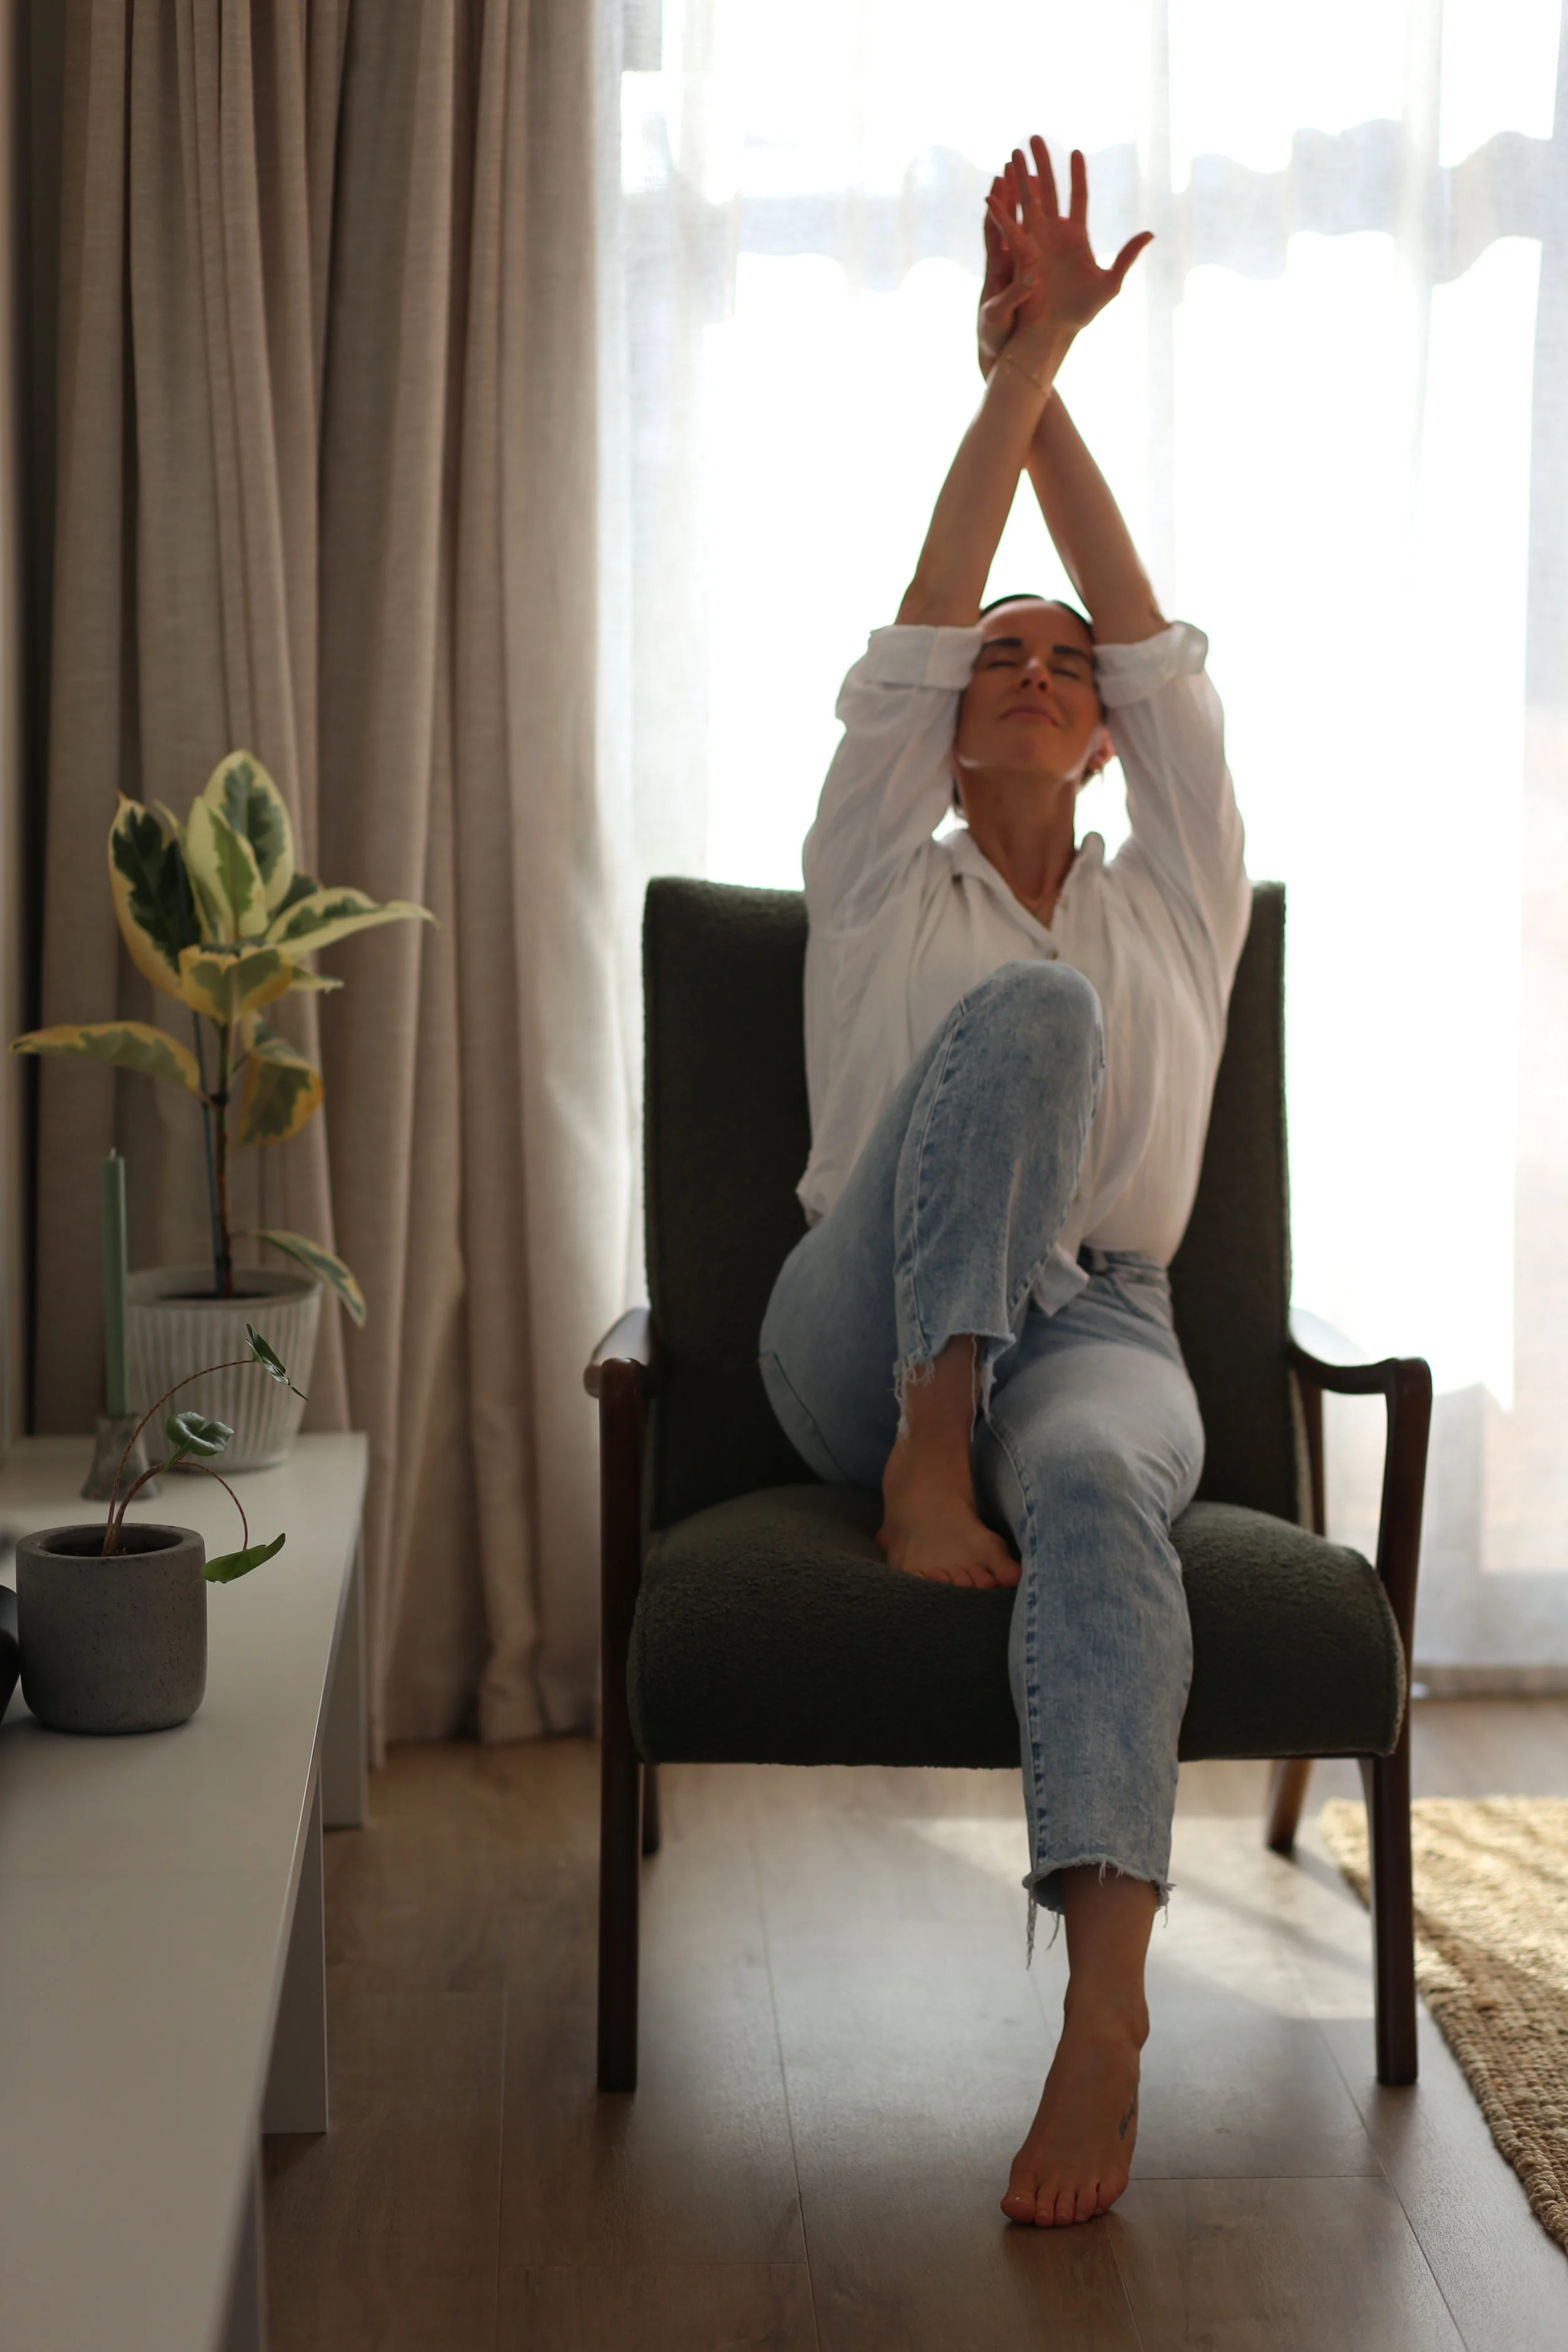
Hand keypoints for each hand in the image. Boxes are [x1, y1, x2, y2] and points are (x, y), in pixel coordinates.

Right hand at [978, 136, 1151, 378]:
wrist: (1053, 334)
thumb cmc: (1080, 314)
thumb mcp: (1111, 283)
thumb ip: (1127, 256)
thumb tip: (1151, 233)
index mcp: (1076, 236)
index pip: (1078, 197)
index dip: (1077, 175)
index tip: (1075, 152)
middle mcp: (1053, 234)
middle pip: (1047, 189)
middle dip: (1041, 163)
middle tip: (1033, 136)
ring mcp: (1035, 242)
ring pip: (1027, 201)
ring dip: (1019, 176)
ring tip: (1013, 151)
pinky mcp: (1020, 255)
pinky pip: (1010, 229)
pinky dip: (1001, 211)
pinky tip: (992, 193)